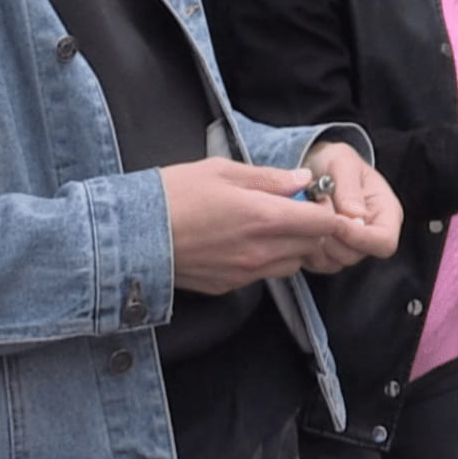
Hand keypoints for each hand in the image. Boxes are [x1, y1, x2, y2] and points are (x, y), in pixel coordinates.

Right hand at [161, 159, 361, 294]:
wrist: (131, 234)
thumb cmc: (174, 194)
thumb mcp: (222, 171)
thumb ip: (269, 178)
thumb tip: (302, 181)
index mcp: (264, 218)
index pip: (322, 224)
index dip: (326, 211)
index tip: (316, 200)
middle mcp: (260, 252)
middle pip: (311, 247)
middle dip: (311, 229)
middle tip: (292, 209)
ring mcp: (244, 273)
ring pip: (290, 265)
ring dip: (290, 246)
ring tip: (267, 226)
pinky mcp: (228, 286)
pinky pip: (262, 275)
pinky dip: (264, 260)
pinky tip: (242, 242)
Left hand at [301, 141, 402, 272]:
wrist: (316, 166)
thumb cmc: (335, 162)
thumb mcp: (343, 161)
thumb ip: (349, 187)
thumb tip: (356, 216)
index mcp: (386, 213)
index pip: (384, 241)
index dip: (359, 237)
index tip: (336, 221)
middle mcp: (371, 235)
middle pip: (356, 255)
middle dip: (331, 236)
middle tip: (315, 210)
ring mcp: (349, 247)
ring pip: (334, 261)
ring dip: (316, 240)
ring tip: (308, 213)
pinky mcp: (329, 254)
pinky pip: (317, 263)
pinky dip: (306, 246)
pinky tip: (302, 224)